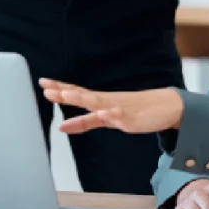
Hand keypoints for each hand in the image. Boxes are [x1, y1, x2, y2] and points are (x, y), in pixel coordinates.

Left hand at [38, 79, 183, 133]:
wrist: (166, 107)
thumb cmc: (135, 111)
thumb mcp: (106, 118)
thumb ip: (85, 122)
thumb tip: (64, 126)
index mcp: (100, 100)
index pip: (76, 92)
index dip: (59, 88)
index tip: (43, 83)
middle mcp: (106, 101)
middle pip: (81, 95)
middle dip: (64, 92)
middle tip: (46, 88)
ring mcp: (117, 108)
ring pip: (96, 102)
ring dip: (80, 98)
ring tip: (65, 95)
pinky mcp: (130, 117)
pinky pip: (118, 116)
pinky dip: (109, 114)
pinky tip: (103, 113)